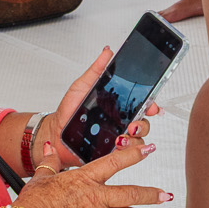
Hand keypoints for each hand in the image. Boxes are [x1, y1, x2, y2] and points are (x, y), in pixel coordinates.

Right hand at [9, 141, 167, 207]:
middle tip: (163, 194)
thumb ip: (50, 162)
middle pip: (130, 194)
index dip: (134, 154)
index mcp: (85, 179)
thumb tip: (52, 148)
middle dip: (150, 194)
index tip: (148, 150)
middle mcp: (96, 198)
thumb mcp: (41, 178)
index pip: (115, 162)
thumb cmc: (33, 207)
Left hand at [40, 45, 162, 170]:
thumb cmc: (69, 110)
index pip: (141, 104)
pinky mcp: (111, 153)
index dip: (151, 105)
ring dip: (135, 139)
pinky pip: (126, 155)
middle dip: (144, 124)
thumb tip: (108, 52)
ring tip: (122, 137)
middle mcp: (121, 121)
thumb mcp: (82, 86)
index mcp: (118, 105)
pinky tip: (117, 146)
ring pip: (138, 140)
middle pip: (144, 123)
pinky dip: (126, 152)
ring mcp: (117, 137)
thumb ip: (96, 70)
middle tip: (133, 124)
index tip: (152, 106)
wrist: (56, 133)